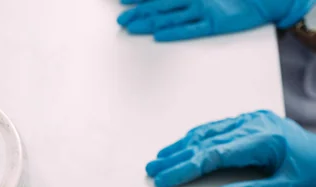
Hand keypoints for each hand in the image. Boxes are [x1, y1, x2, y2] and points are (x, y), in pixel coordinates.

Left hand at [117, 0, 314, 41]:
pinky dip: (174, 32)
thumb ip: (182, 0)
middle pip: (159, 5)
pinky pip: (190, 29)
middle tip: (119, 20)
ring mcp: (204, 10)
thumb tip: (164, 14)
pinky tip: (159, 36)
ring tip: (130, 27)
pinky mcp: (215, 23)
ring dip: (148, 22)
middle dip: (137, 12)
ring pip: (170, 16)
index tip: (121, 0)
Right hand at [146, 110, 315, 186]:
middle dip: (176, 158)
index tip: (165, 179)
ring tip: (159, 160)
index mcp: (263, 140)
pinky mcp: (250, 121)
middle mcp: (253, 124)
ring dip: (181, 146)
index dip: (186, 168)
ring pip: (207, 132)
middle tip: (152, 171)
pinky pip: (216, 128)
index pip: (214, 154)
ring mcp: (251, 120)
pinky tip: (182, 146)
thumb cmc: (312, 174)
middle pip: (205, 142)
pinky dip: (195, 138)